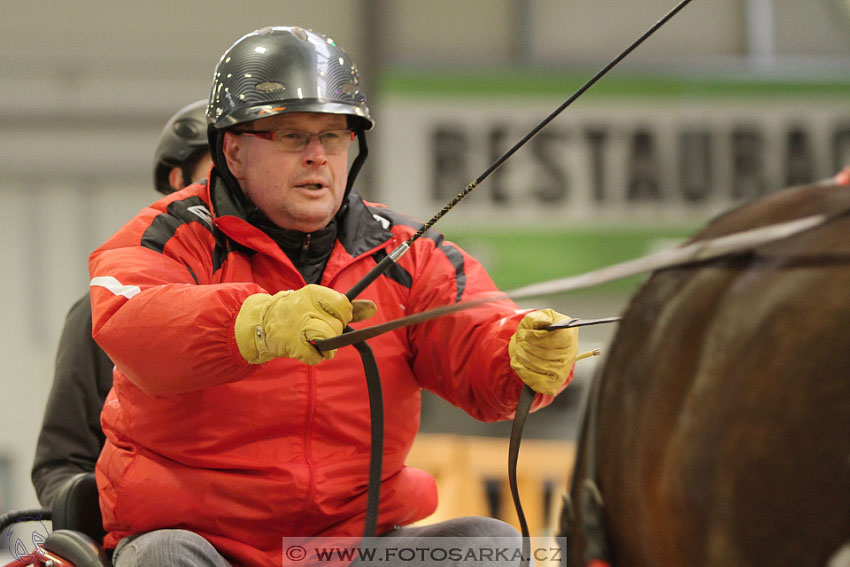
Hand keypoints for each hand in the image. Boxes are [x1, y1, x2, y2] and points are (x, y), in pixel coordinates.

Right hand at [235, 284, 376, 364]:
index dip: (343, 316)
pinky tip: (305, 348)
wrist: (262, 322)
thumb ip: (347, 307)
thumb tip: (373, 308)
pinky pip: (317, 357)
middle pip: (337, 326)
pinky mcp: (293, 345)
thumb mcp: (320, 303)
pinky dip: (314, 357)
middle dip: (332, 333)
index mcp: (313, 292)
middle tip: (317, 329)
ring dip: (325, 346)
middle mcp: (306, 307)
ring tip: (313, 341)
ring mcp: (298, 326)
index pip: (343, 305)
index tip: (334, 317)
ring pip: (329, 341)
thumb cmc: (297, 312)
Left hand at [508, 309, 577, 395]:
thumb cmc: (542, 329)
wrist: (542, 347)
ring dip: (521, 355)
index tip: (525, 333)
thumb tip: (538, 323)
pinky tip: (519, 361)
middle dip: (525, 345)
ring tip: (519, 349)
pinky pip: (533, 379)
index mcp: (569, 335)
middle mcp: (569, 355)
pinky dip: (521, 369)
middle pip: (542, 353)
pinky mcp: (552, 384)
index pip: (552, 339)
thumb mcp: (542, 317)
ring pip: (535, 365)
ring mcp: (562, 371)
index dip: (534, 337)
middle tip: (520, 340)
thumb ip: (539, 317)